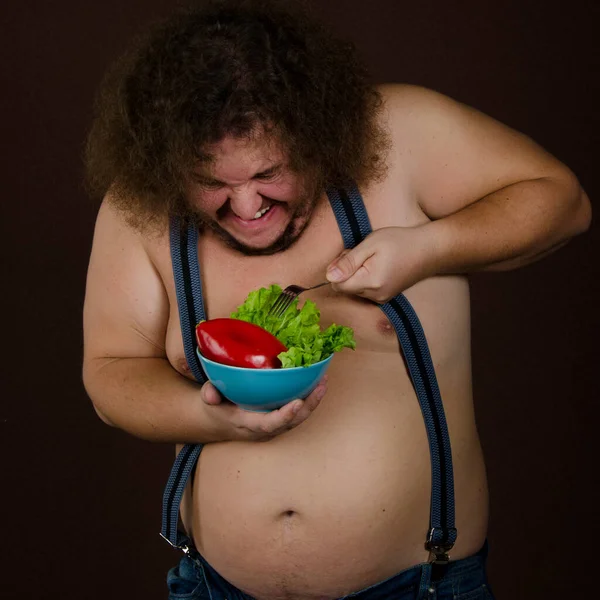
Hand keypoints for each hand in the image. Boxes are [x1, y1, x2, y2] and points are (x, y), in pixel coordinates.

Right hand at [199, 377, 327, 440]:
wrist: (221, 422)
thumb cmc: (218, 408)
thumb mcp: (209, 401)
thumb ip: (209, 395)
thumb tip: (210, 394)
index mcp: (247, 425)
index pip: (268, 424)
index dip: (284, 416)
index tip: (297, 402)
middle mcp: (265, 429)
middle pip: (291, 422)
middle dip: (308, 405)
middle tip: (321, 385)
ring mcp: (275, 427)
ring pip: (298, 418)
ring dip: (313, 401)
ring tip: (324, 381)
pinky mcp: (281, 421)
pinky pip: (298, 413)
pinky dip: (310, 399)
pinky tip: (318, 383)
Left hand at [325, 225, 438, 302]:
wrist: (429, 250)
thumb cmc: (400, 242)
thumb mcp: (370, 244)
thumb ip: (348, 261)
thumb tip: (328, 275)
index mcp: (370, 282)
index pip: (337, 285)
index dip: (337, 268)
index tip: (349, 254)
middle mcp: (375, 296)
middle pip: (344, 287)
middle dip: (346, 270)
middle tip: (361, 252)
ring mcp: (381, 298)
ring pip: (353, 289)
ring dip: (355, 274)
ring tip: (372, 258)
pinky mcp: (385, 297)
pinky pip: (364, 290)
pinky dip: (365, 278)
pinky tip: (377, 266)